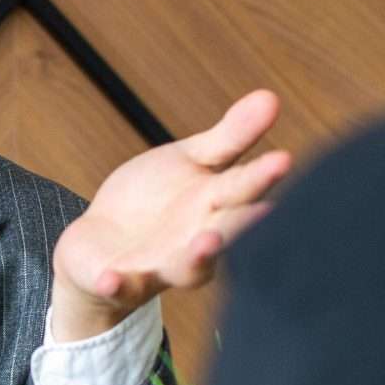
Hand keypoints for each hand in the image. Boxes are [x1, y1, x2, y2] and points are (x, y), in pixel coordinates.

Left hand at [50, 90, 291, 342]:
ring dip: (196, 258)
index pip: (242, 190)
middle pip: (225, 232)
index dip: (262, 176)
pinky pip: (120, 287)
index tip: (283, 159)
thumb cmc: (155, 202)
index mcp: (216, 208)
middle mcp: (196, 242)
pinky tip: (109, 278)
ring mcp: (160, 266)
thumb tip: (271, 97)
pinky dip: (116, 285)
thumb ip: (231, 137)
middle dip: (243, 222)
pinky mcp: (121, 282)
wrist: (101, 244)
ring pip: (185, 268)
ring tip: (207, 241)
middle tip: (263, 208)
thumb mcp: (190, 161)